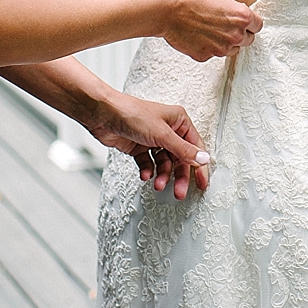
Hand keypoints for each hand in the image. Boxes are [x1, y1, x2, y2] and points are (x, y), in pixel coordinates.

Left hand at [87, 90, 212, 198]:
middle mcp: (168, 130)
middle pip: (179, 158)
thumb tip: (203, 159)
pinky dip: (148, 171)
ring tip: (157, 184)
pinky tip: (145, 175)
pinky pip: (148, 163)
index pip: (195, 147)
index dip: (199, 165)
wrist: (104, 115)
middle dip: (179, 176)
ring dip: (162, 175)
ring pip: (164, 163)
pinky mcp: (139, 147)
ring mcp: (153, 139)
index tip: (202, 183)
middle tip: (179, 193)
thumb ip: (183, 149)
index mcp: (179, 121)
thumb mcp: (162, 134)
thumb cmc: (133, 114)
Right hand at [159, 0, 261, 60]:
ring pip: (232, 49)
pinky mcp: (205, 56)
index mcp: (241, 17)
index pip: (258, 25)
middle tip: (226, 25)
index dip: (251, 22)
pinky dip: (208, 47)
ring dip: (226, 42)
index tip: (244, 21)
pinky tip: (198, 36)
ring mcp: (220, 49)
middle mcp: (235, 35)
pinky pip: (213, 54)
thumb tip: (234, 15)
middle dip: (240, 33)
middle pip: (248, 40)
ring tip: (210, 30)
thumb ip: (231, 9)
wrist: (166, 10)